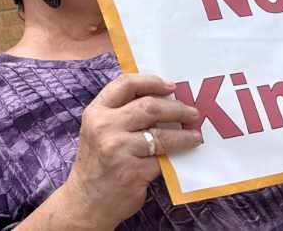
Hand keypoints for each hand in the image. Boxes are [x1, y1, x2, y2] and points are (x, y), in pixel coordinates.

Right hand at [61, 74, 201, 223]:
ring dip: (184, 135)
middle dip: (176, 108)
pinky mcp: (133, 172)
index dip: (152, 81)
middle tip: (192, 112)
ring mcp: (118, 150)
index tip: (171, 86)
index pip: (125, 84)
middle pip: (149, 107)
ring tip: (195, 136)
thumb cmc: (97, 162)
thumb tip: (161, 99)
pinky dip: (175, 158)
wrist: (86, 201)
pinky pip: (162, 160)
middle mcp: (105, 127)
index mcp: (96, 112)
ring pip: (162, 135)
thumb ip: (120, 112)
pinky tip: (182, 156)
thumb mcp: (98, 130)